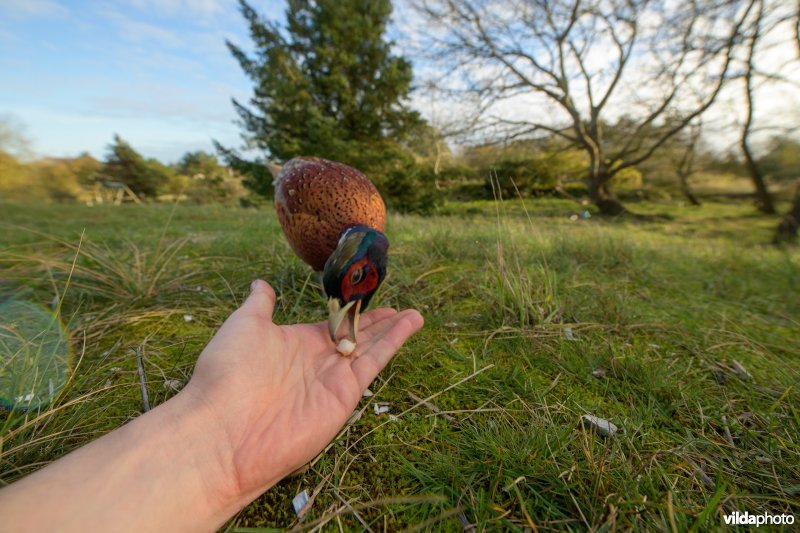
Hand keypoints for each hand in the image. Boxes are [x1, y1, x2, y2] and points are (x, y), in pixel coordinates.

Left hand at [183, 280, 423, 507]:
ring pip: (370, 348)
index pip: (332, 324)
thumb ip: (260, 304)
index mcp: (296, 342)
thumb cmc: (227, 373)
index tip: (367, 296)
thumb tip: (261, 284)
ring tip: (415, 315)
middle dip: (378, 324)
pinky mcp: (344, 396)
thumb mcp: (244, 325)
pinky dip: (393, 343)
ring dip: (393, 332)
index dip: (351, 311)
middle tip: (400, 310)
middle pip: (356, 337)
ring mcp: (332, 379)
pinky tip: (408, 326)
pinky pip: (373, 363)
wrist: (225, 429)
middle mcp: (317, 361)